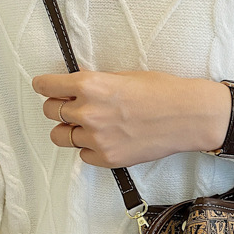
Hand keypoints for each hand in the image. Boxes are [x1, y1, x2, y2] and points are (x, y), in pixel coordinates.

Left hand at [32, 69, 231, 167]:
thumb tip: (75, 83)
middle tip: (73, 106)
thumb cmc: (163, 91)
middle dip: (58, 106)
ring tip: (89, 126)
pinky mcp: (108, 158)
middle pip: (50, 111)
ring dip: (70, 130)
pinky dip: (90, 148)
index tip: (47, 87)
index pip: (46, 86)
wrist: (188, 116)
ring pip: (61, 137)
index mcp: (90, 85)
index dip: (45, 86)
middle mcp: (88, 112)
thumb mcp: (125, 75)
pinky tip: (107, 139)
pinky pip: (83, 155)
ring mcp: (97, 138)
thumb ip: (96, 81)